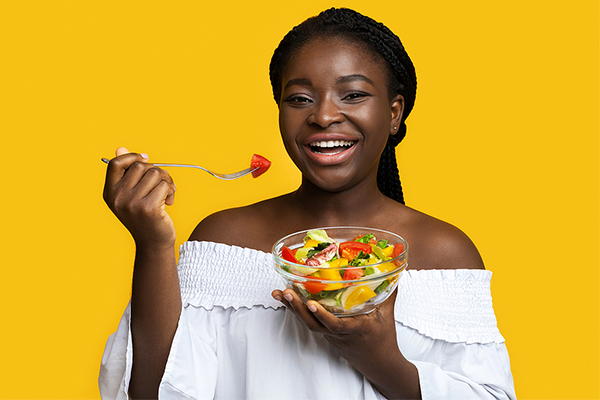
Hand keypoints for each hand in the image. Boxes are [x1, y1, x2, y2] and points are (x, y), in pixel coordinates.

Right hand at [103, 147, 176, 247]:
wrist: (152, 243)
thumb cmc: (144, 216)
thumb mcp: (130, 195)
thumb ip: (126, 173)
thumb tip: (120, 148)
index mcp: (109, 192)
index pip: (116, 163)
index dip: (132, 156)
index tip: (146, 159)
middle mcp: (118, 197)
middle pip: (141, 166)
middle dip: (157, 171)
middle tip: (163, 184)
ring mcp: (132, 203)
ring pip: (156, 174)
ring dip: (167, 181)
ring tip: (167, 194)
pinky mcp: (148, 208)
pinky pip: (165, 185)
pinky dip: (172, 191)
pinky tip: (169, 202)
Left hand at [271, 288, 401, 372]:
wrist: (381, 366)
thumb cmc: (384, 340)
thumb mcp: (387, 315)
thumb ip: (388, 292)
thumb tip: (393, 270)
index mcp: (355, 328)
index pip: (336, 325)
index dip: (322, 315)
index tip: (311, 303)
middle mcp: (339, 334)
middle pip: (314, 325)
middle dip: (297, 308)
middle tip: (285, 292)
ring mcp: (331, 336)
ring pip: (309, 324)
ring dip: (293, 309)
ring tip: (280, 293)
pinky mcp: (328, 335)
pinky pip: (311, 323)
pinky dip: (299, 311)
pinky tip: (289, 299)